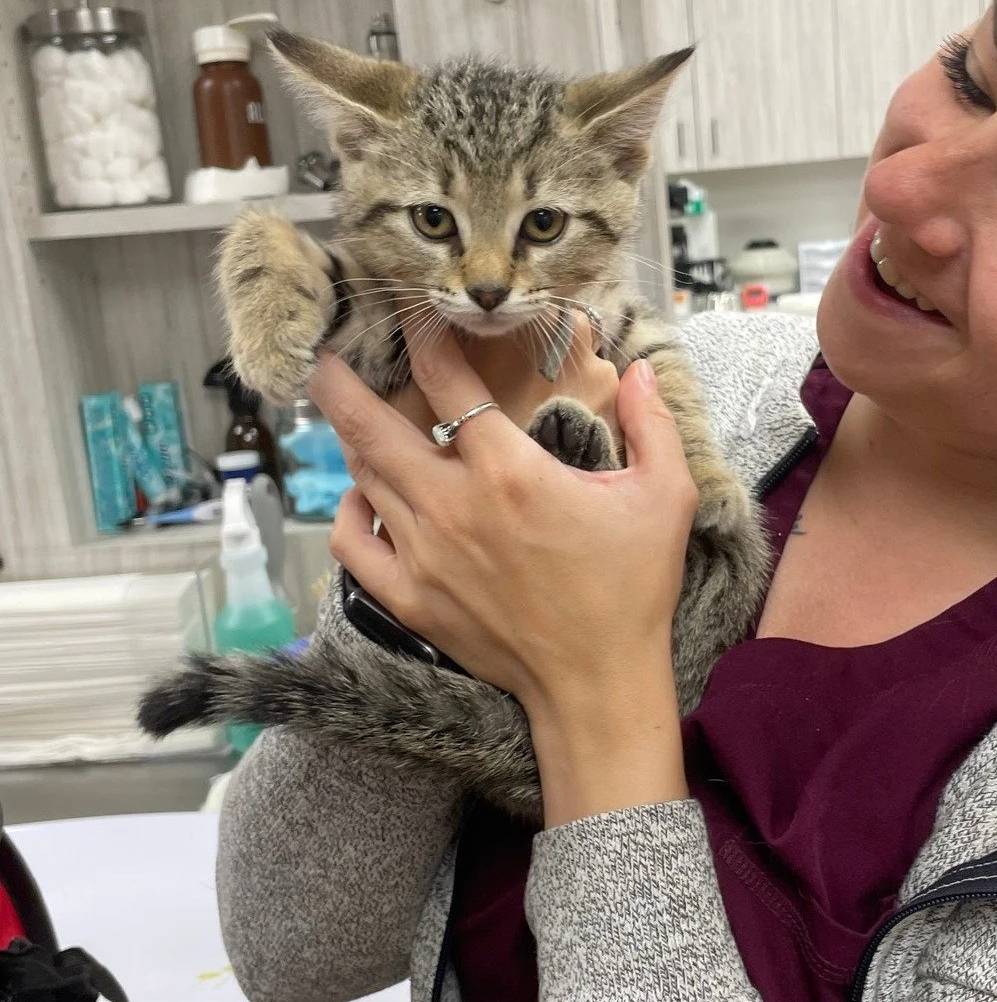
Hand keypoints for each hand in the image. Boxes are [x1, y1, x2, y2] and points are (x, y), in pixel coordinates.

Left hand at [307, 330, 697, 823]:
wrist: (597, 683)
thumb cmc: (632, 589)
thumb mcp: (666, 498)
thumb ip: (653, 425)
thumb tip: (642, 370)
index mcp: (509, 471)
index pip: (446, 381)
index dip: (426, 338)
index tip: (418, 317)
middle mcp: (452, 505)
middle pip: (372, 426)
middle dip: (341, 383)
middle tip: (326, 356)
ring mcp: (422, 554)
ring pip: (363, 479)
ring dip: (353, 442)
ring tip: (349, 416)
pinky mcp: (410, 598)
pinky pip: (352, 544)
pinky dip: (348, 513)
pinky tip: (362, 498)